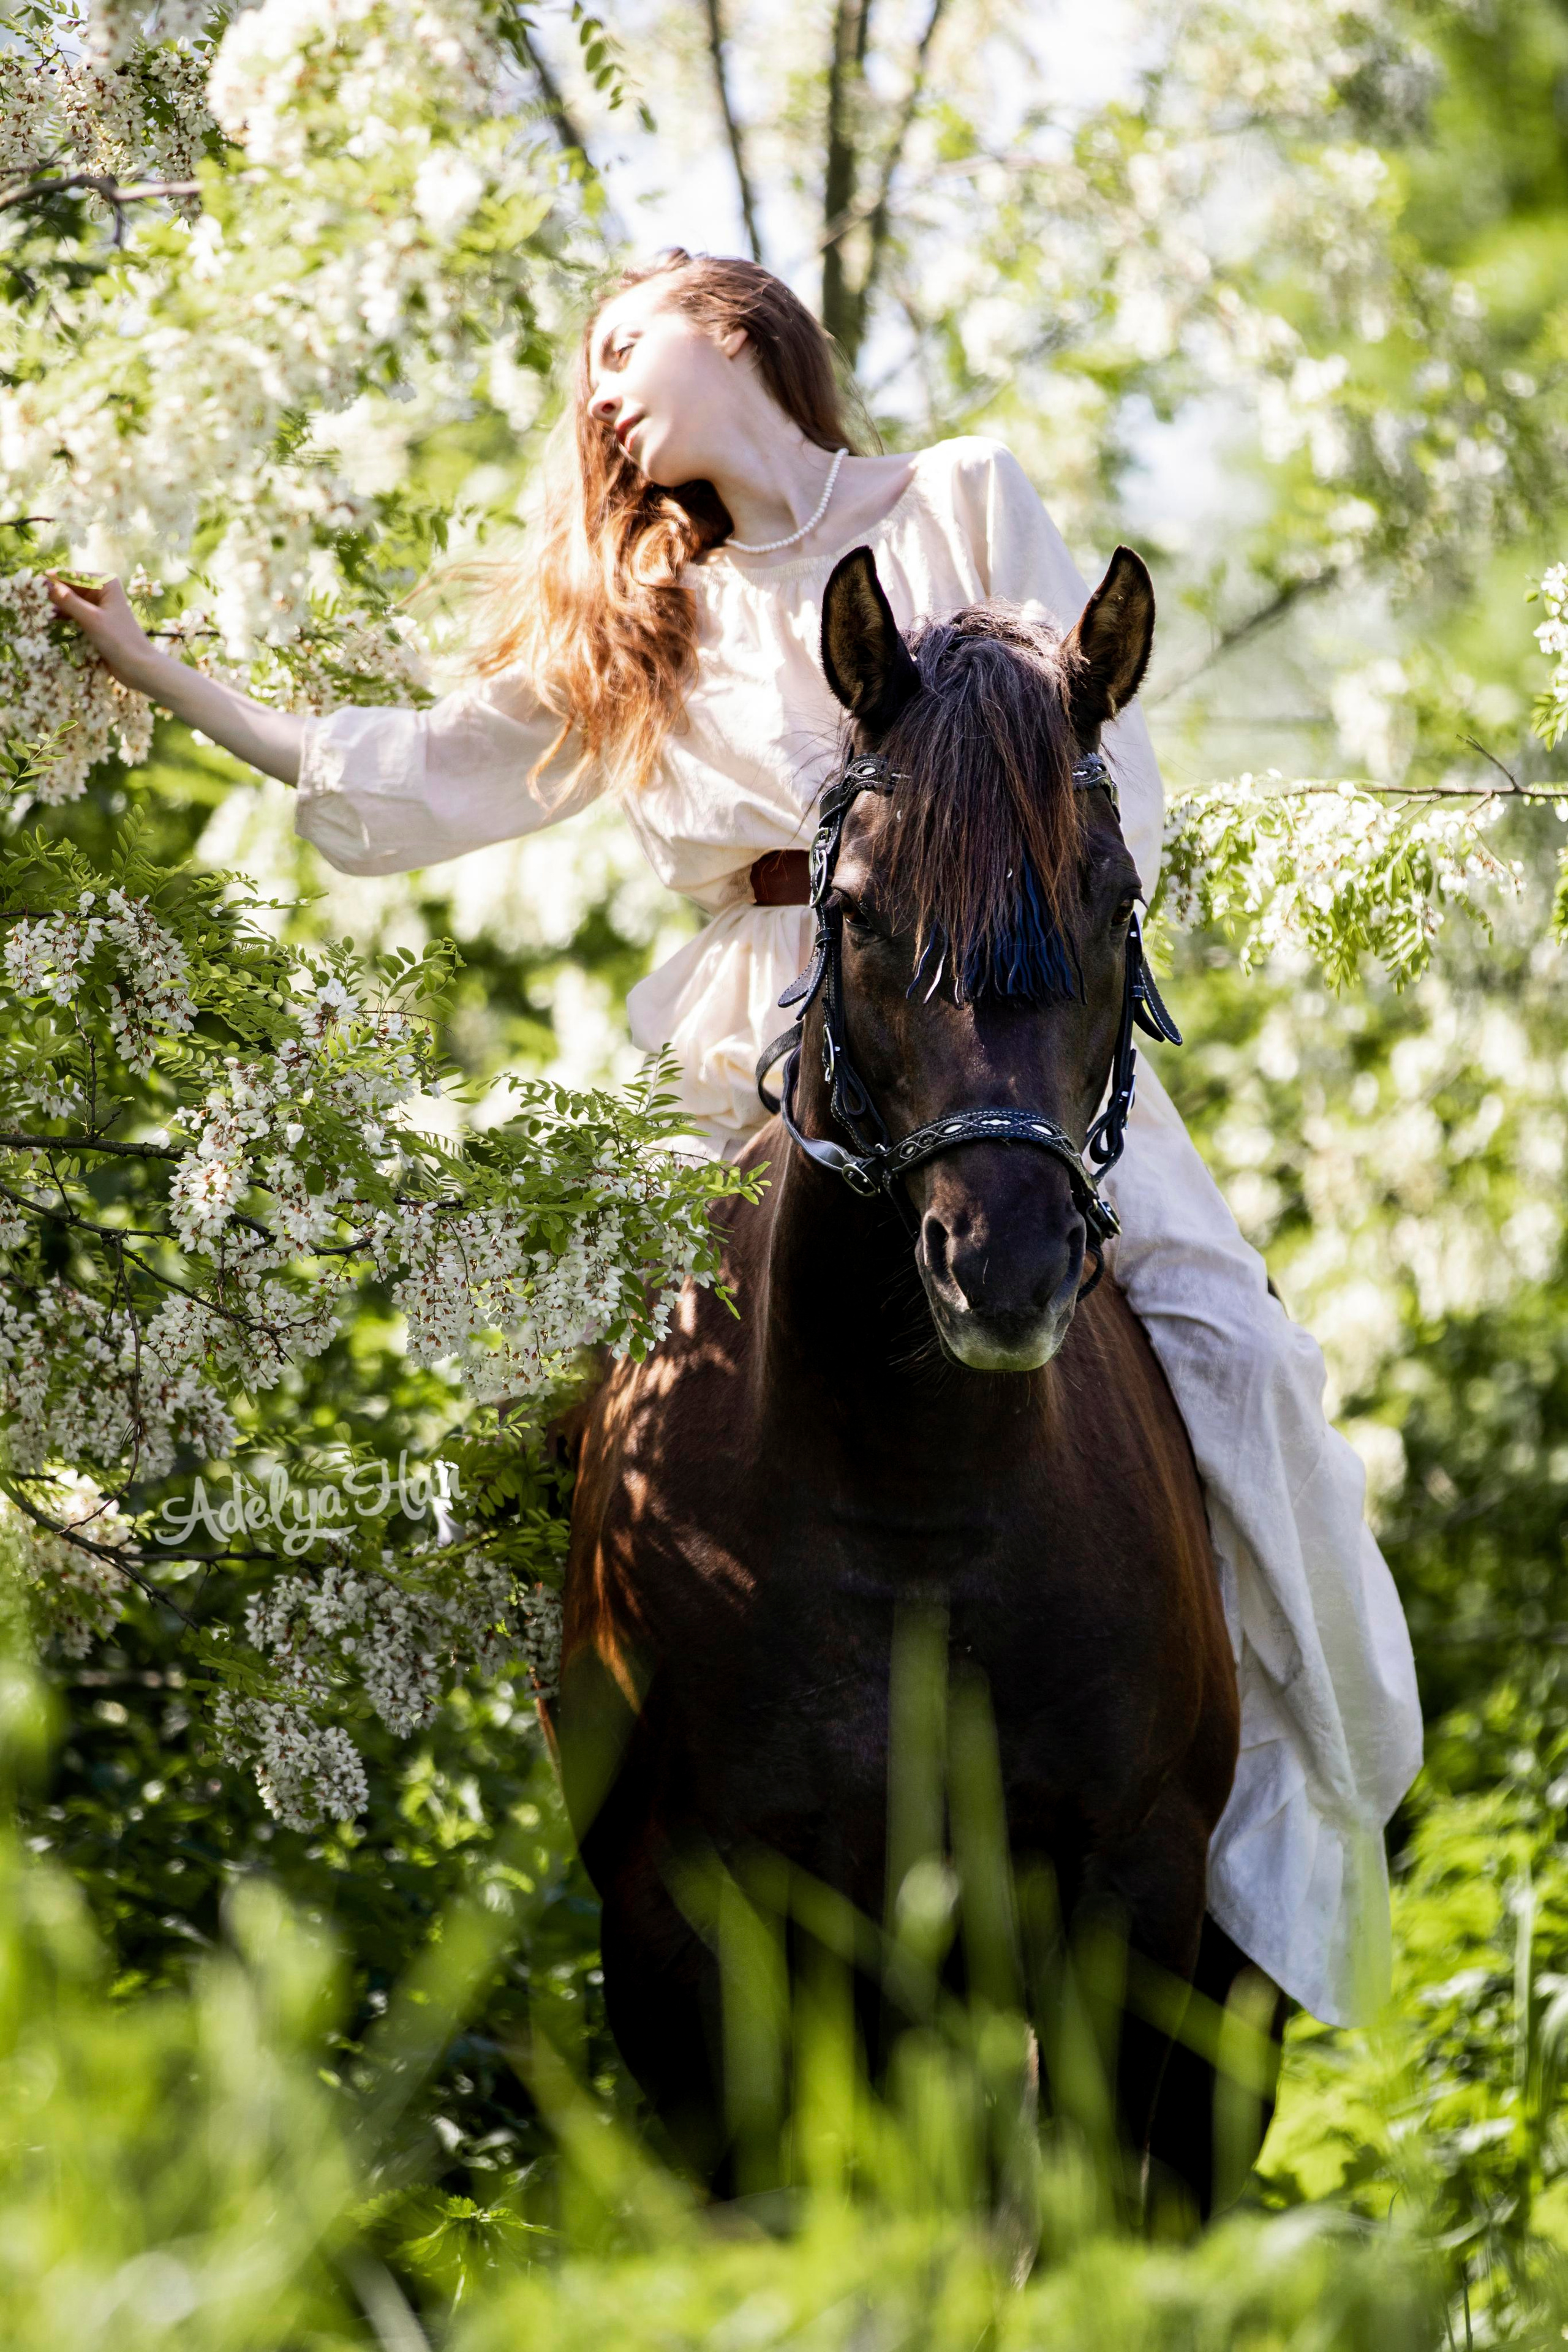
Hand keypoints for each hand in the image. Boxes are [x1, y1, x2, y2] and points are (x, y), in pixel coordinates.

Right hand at [44, 573, 161, 692]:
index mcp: (105, 582)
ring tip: (38, 610)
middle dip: (53, 593)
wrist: (138, 667)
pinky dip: (63, 615)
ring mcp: (98, 606)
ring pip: (71, 601)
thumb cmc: (119, 640)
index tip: (32, 584)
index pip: (72, 576)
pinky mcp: (95, 621)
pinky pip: (74, 613)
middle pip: (70, 587)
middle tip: (31, 599)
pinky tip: (49, 619)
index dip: (52, 579)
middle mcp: (102, 590)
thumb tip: (45, 585)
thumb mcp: (91, 619)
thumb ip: (68, 601)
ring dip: (56, 605)